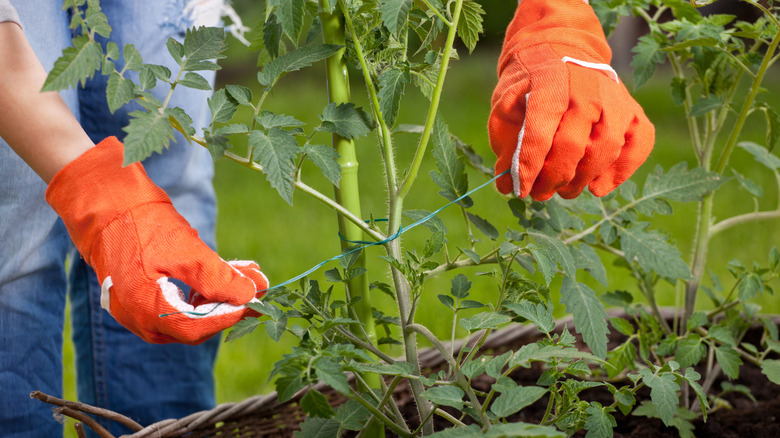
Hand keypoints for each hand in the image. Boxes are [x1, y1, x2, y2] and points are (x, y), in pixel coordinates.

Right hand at [46, 137, 266, 343]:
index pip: (198, 328)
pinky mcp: (142, 299)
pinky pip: (178, 305)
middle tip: (258, 281)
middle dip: (230, 303)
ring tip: (247, 271)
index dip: (230, 315)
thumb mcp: (186, 250)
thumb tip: (252, 295)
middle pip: (196, 326)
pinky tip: (222, 272)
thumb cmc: (143, 225)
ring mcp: (138, 312)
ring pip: (189, 315)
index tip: (256, 298)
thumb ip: (219, 277)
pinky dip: (203, 291)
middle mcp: (139, 319)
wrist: (106, 206)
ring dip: (220, 295)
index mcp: (145, 310)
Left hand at [489, 0, 653, 200]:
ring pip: (606, 149)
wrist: (561, 48)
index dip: (528, 168)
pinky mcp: (633, 109)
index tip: (519, 189)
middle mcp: (587, 89)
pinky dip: (622, 170)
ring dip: (583, 179)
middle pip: (573, 146)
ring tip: (564, 190)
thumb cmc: (530, 84)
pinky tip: (598, 187)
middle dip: (553, 178)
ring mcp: (615, 98)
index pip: (539, 134)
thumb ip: (506, 143)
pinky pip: (640, 142)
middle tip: (540, 193)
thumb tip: (506, 186)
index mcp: (549, 83)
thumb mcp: (506, 105)